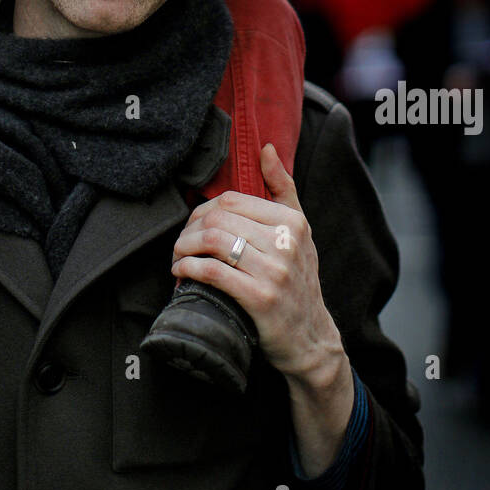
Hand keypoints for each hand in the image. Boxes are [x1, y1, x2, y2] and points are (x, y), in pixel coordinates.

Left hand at [170, 143, 344, 382]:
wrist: (311, 339)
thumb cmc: (298, 282)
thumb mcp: (299, 233)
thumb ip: (283, 189)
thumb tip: (266, 149)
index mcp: (293, 221)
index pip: (232, 199)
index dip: (203, 209)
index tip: (193, 225)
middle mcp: (286, 243)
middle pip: (218, 218)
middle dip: (189, 230)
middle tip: (180, 244)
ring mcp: (275, 271)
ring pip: (212, 241)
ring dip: (184, 249)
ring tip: (178, 258)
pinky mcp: (260, 299)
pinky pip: (212, 272)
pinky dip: (188, 270)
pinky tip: (181, 274)